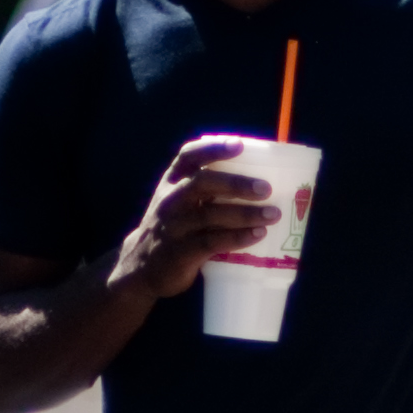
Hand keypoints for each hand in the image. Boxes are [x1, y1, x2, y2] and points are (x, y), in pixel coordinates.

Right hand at [109, 138, 279, 303]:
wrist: (140, 267)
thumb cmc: (173, 228)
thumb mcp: (179, 202)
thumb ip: (205, 190)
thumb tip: (257, 179)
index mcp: (172, 182)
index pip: (189, 156)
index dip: (213, 148)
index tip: (239, 145)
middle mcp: (170, 200)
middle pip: (202, 183)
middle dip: (236, 183)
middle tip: (266, 188)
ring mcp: (173, 227)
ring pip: (210, 215)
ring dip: (245, 214)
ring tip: (272, 214)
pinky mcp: (180, 253)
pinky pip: (211, 242)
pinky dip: (237, 238)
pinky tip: (257, 235)